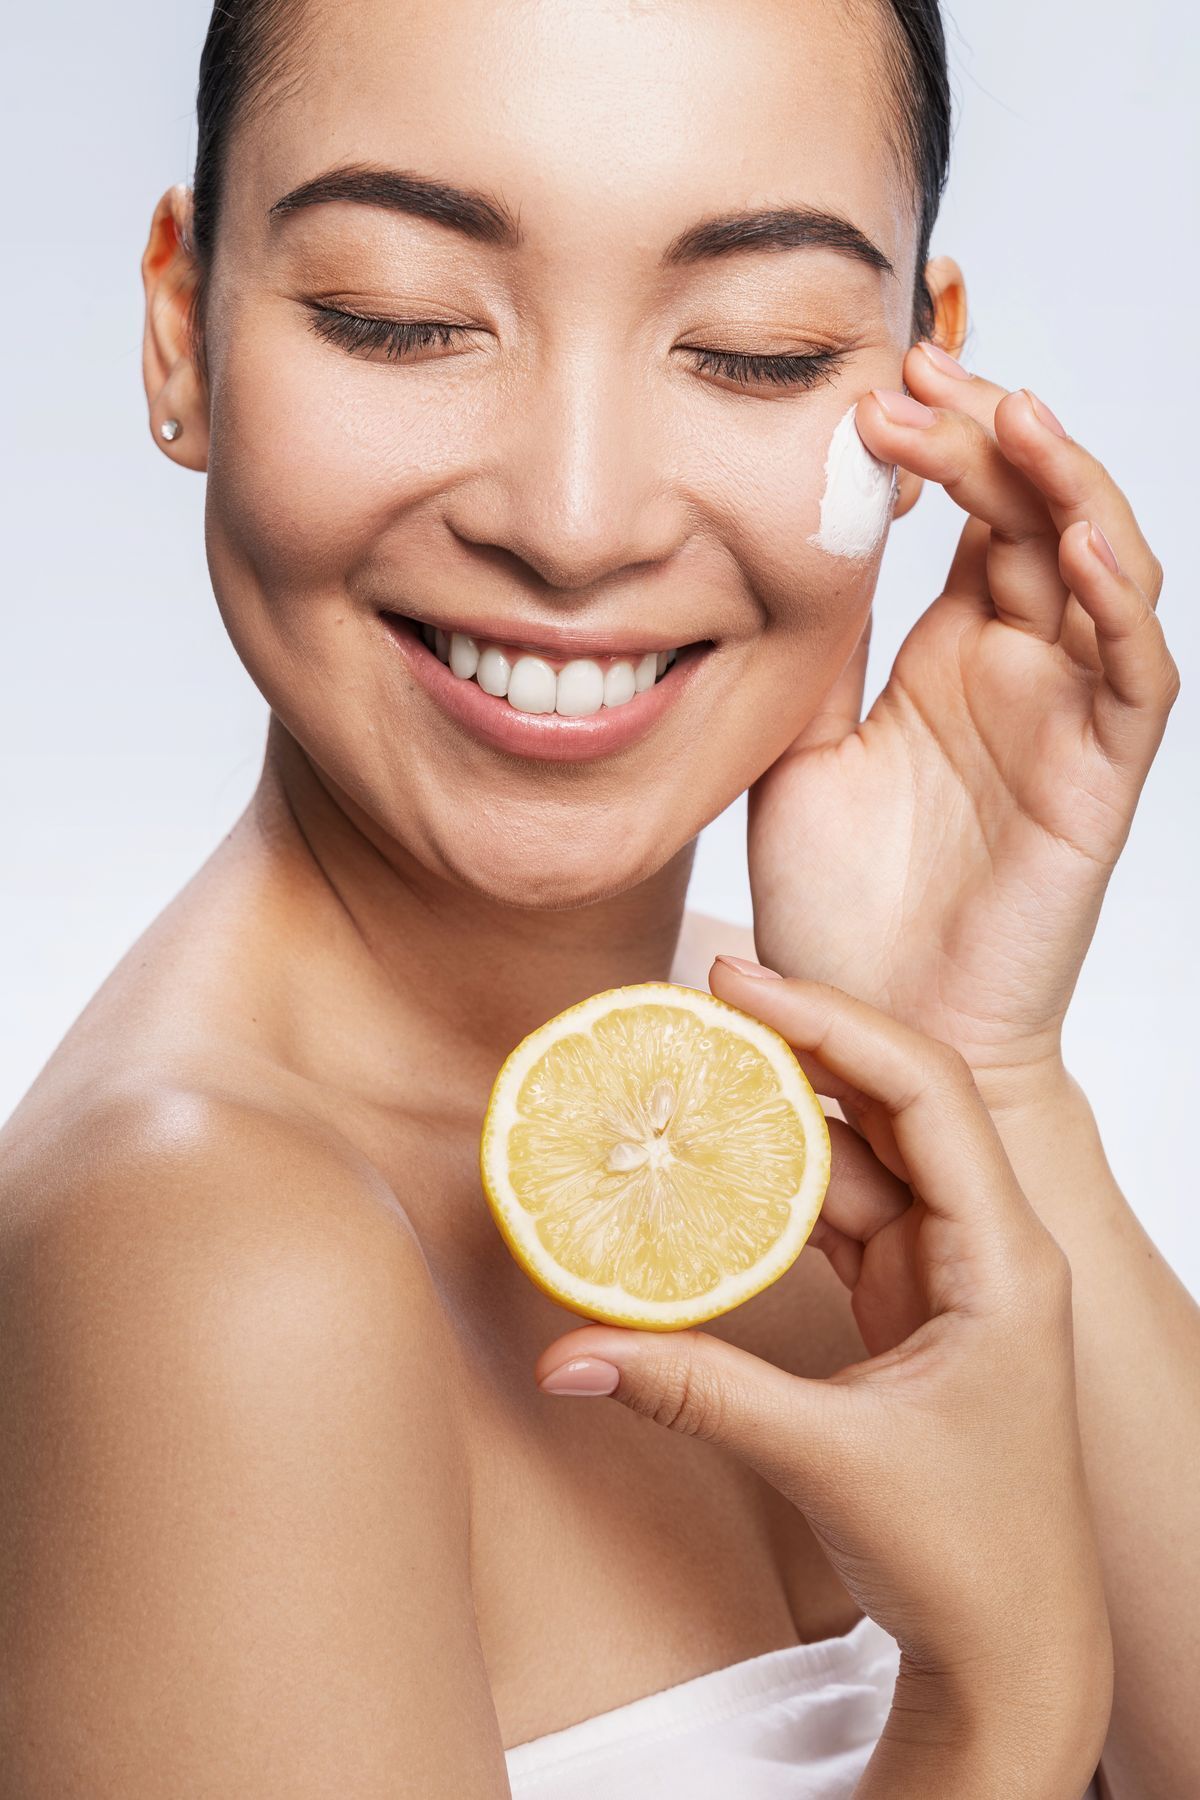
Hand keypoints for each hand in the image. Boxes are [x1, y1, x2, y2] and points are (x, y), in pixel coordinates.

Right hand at [533, 965, 1111, 1746]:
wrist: (1017, 1648)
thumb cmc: (973, 1557)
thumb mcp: (825, 1457)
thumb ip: (692, 1391)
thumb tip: (565, 1354)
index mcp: (1002, 1258)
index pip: (926, 1093)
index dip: (835, 1024)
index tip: (743, 983)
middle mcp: (982, 1245)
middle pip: (893, 1103)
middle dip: (801, 1044)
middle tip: (704, 998)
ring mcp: (944, 1271)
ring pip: (858, 1158)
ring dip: (780, 1116)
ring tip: (693, 1068)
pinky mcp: (907, 1302)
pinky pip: (837, 1218)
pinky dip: (774, 1190)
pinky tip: (713, 1164)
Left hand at [747, 343, 1179, 1097]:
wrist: (870, 1027)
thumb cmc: (836, 907)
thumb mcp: (796, 747)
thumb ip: (812, 653)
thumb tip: (779, 538)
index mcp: (948, 655)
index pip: (971, 513)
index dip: (938, 441)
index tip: (865, 388)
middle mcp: (1018, 670)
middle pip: (1034, 513)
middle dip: (984, 434)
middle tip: (912, 373)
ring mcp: (1065, 715)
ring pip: (1102, 567)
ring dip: (1065, 485)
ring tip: (1007, 415)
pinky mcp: (1100, 775)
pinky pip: (1133, 672)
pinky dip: (1119, 601)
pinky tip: (1080, 542)